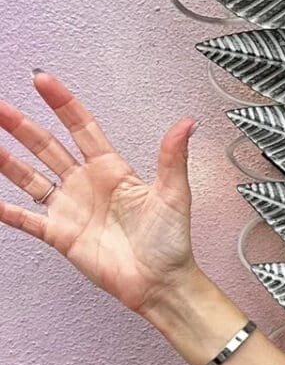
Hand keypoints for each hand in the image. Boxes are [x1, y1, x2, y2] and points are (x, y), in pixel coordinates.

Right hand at [0, 70, 200, 315]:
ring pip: (30, 177)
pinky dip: (6, 210)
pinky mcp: (60, 234)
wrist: (161, 283)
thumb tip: (186, 124)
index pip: (81, 127)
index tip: (42, 81)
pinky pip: (26, 219)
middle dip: (22, 126)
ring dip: (7, 160)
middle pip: (47, 146)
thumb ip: (172, 158)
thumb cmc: (171, 242)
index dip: (62, 104)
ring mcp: (70, 208)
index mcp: (111, 170)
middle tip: (0, 106)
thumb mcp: (174, 195)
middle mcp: (86, 184)